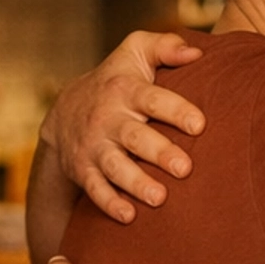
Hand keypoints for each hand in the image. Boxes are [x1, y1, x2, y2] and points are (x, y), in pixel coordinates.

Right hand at [40, 31, 206, 222]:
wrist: (65, 112)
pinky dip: (110, 204)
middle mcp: (108, 118)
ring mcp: (94, 146)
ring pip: (115, 166)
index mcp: (125, 90)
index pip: (152, 98)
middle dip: (158, 152)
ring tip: (159, 197)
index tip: (199, 125)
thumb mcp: (133, 54)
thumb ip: (164, 47)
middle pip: (134, 136)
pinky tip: (129, 217)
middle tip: (184, 168)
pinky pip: (95, 189)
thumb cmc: (117, 81)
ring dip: (136, 183)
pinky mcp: (84, 170)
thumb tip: (199, 52)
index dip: (175, 110)